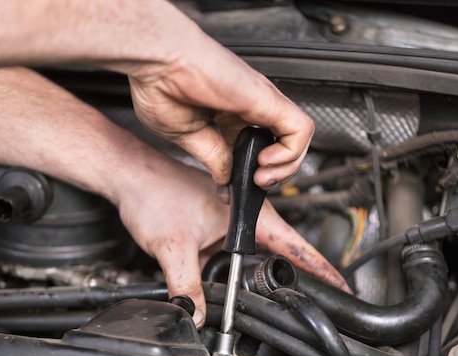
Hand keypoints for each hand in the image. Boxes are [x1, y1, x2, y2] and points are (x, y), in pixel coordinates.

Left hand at [116, 150, 349, 327]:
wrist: (132, 178)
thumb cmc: (155, 191)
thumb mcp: (173, 246)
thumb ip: (187, 285)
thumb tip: (199, 314)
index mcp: (250, 212)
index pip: (297, 247)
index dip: (323, 270)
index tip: (343, 289)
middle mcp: (247, 216)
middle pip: (283, 255)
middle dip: (298, 280)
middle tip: (315, 306)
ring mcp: (234, 223)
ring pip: (260, 257)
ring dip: (267, 277)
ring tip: (280, 301)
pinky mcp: (219, 229)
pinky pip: (240, 255)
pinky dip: (243, 272)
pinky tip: (238, 286)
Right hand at [126, 29, 313, 189]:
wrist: (158, 63)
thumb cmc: (161, 86)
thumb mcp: (188, 136)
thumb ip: (213, 157)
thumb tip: (225, 178)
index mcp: (229, 117)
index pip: (257, 150)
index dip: (251, 175)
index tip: (232, 190)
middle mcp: (250, 109)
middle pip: (283, 147)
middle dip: (275, 175)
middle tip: (254, 184)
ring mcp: (261, 103)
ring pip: (297, 139)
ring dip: (286, 168)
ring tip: (261, 178)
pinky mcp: (268, 99)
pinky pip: (300, 129)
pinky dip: (290, 153)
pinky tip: (265, 162)